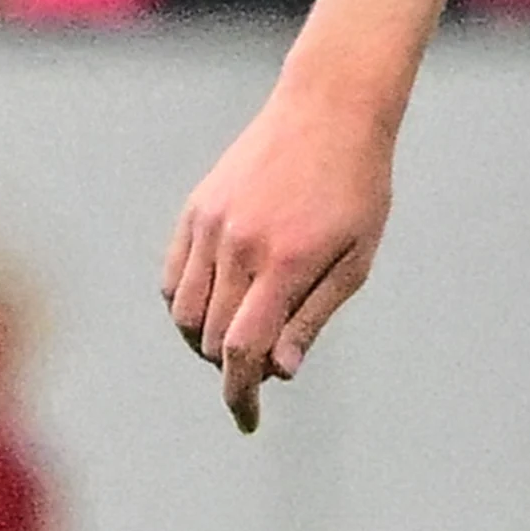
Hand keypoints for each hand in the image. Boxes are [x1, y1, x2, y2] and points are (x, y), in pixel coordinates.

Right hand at [161, 82, 396, 433]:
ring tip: (241, 335)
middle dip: (232, 368)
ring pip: (184, 315)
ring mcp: (210, 226)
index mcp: (286, 261)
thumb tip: (278, 372)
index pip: (245, 350)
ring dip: (205, 341)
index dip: (241, 396)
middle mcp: (239, 245)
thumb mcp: (356, 257)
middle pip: (212, 339)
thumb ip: (313, 316)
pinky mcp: (194, 211)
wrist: (329, 109)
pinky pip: (172, 280)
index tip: (247, 421)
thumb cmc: (357, 185)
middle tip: (263, 366)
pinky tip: (217, 306)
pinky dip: (186, 307)